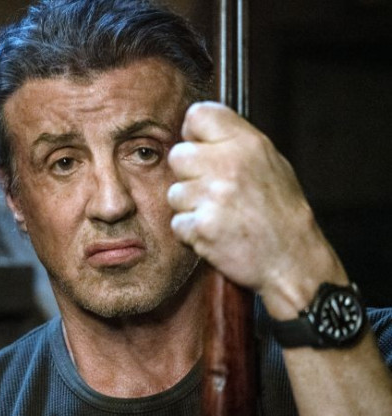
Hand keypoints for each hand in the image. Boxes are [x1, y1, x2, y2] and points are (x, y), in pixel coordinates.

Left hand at [167, 102, 346, 318]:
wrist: (292, 260)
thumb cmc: (279, 211)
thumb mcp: (269, 162)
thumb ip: (233, 142)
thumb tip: (195, 128)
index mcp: (247, 143)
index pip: (198, 115)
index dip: (195, 134)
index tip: (203, 149)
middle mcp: (228, 164)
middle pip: (177, 155)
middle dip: (189, 175)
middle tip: (214, 191)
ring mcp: (213, 196)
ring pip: (175, 193)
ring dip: (190, 207)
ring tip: (220, 215)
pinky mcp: (202, 226)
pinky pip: (177, 223)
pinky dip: (192, 232)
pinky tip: (217, 233)